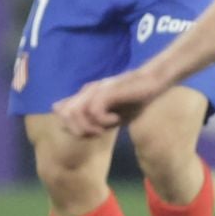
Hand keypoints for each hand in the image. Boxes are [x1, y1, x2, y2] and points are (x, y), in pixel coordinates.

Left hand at [54, 67, 168, 137]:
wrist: (153, 82)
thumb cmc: (134, 100)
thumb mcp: (111, 115)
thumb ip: (93, 120)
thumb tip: (78, 131)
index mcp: (85, 95)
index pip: (61, 111)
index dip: (72, 128)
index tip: (91, 133)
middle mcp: (87, 90)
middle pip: (66, 114)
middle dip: (79, 130)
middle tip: (98, 133)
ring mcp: (97, 89)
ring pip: (76, 112)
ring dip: (90, 127)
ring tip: (106, 129)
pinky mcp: (109, 91)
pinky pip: (94, 110)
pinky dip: (104, 120)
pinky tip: (117, 120)